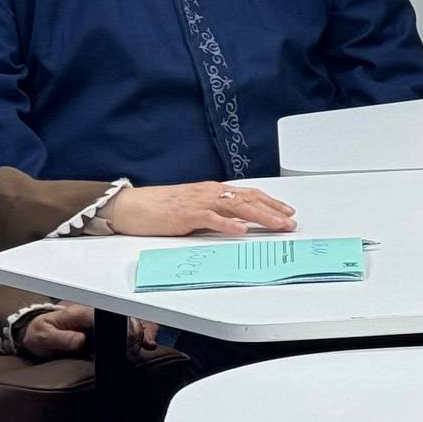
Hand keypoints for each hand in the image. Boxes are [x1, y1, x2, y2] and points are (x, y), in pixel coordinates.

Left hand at [17, 302, 159, 360]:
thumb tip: (81, 340)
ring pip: (129, 322)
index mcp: (81, 313)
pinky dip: (138, 335)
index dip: (122, 328)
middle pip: (124, 318)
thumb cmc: (40, 334)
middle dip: (135, 332)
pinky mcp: (103, 329)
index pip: (108, 316)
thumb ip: (60, 339)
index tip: (130, 341)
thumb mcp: (43, 337)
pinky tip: (147, 344)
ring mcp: (101, 321)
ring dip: (139, 334)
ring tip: (142, 349)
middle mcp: (95, 314)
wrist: (36, 333)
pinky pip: (126, 329)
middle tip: (136, 350)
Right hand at [103, 182, 296, 237]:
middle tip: (290, 222)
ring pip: (236, 207)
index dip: (270, 202)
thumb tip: (237, 224)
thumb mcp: (194, 209)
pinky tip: (241, 231)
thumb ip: (215, 214)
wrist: (132, 206)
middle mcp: (209, 193)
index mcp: (212, 191)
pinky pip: (211, 219)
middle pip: (248, 200)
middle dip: (273, 211)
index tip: (287, 212)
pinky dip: (228, 225)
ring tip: (277, 225)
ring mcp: (198, 203)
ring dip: (260, 216)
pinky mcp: (186, 215)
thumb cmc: (160, 208)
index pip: (248, 194)